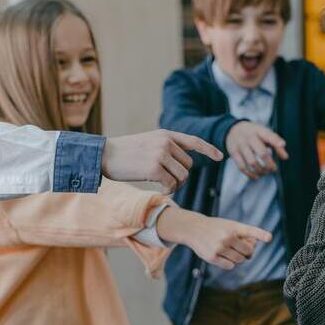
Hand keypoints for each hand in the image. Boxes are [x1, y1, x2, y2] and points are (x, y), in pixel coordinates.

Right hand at [102, 130, 222, 193]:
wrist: (104, 154)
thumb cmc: (124, 153)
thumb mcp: (147, 143)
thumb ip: (165, 149)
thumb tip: (182, 167)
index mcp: (165, 134)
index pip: (193, 141)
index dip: (209, 149)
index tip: (220, 157)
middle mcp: (166, 142)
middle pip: (188, 165)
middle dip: (181, 176)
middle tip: (167, 181)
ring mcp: (160, 154)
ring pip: (182, 176)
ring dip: (175, 185)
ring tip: (162, 185)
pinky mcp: (154, 168)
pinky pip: (171, 184)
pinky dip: (168, 190)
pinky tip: (159, 190)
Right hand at [156, 206, 271, 269]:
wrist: (194, 229)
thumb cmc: (216, 228)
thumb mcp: (229, 225)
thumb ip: (243, 236)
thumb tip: (251, 250)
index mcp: (233, 227)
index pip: (250, 230)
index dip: (260, 234)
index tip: (269, 238)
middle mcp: (227, 236)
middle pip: (248, 251)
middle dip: (247, 252)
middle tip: (240, 248)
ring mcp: (220, 247)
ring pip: (240, 260)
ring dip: (238, 258)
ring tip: (230, 250)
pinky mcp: (213, 257)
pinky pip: (230, 266)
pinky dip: (230, 263)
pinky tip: (223, 255)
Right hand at [225, 122, 289, 179]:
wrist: (233, 130)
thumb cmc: (254, 134)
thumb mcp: (264, 134)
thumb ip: (276, 144)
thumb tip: (285, 157)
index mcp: (259, 131)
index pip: (268, 135)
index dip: (276, 140)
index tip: (282, 144)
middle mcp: (249, 137)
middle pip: (261, 152)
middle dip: (269, 163)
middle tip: (274, 168)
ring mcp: (240, 145)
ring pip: (252, 162)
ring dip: (261, 170)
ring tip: (265, 172)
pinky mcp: (234, 153)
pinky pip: (242, 167)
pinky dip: (250, 174)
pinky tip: (257, 176)